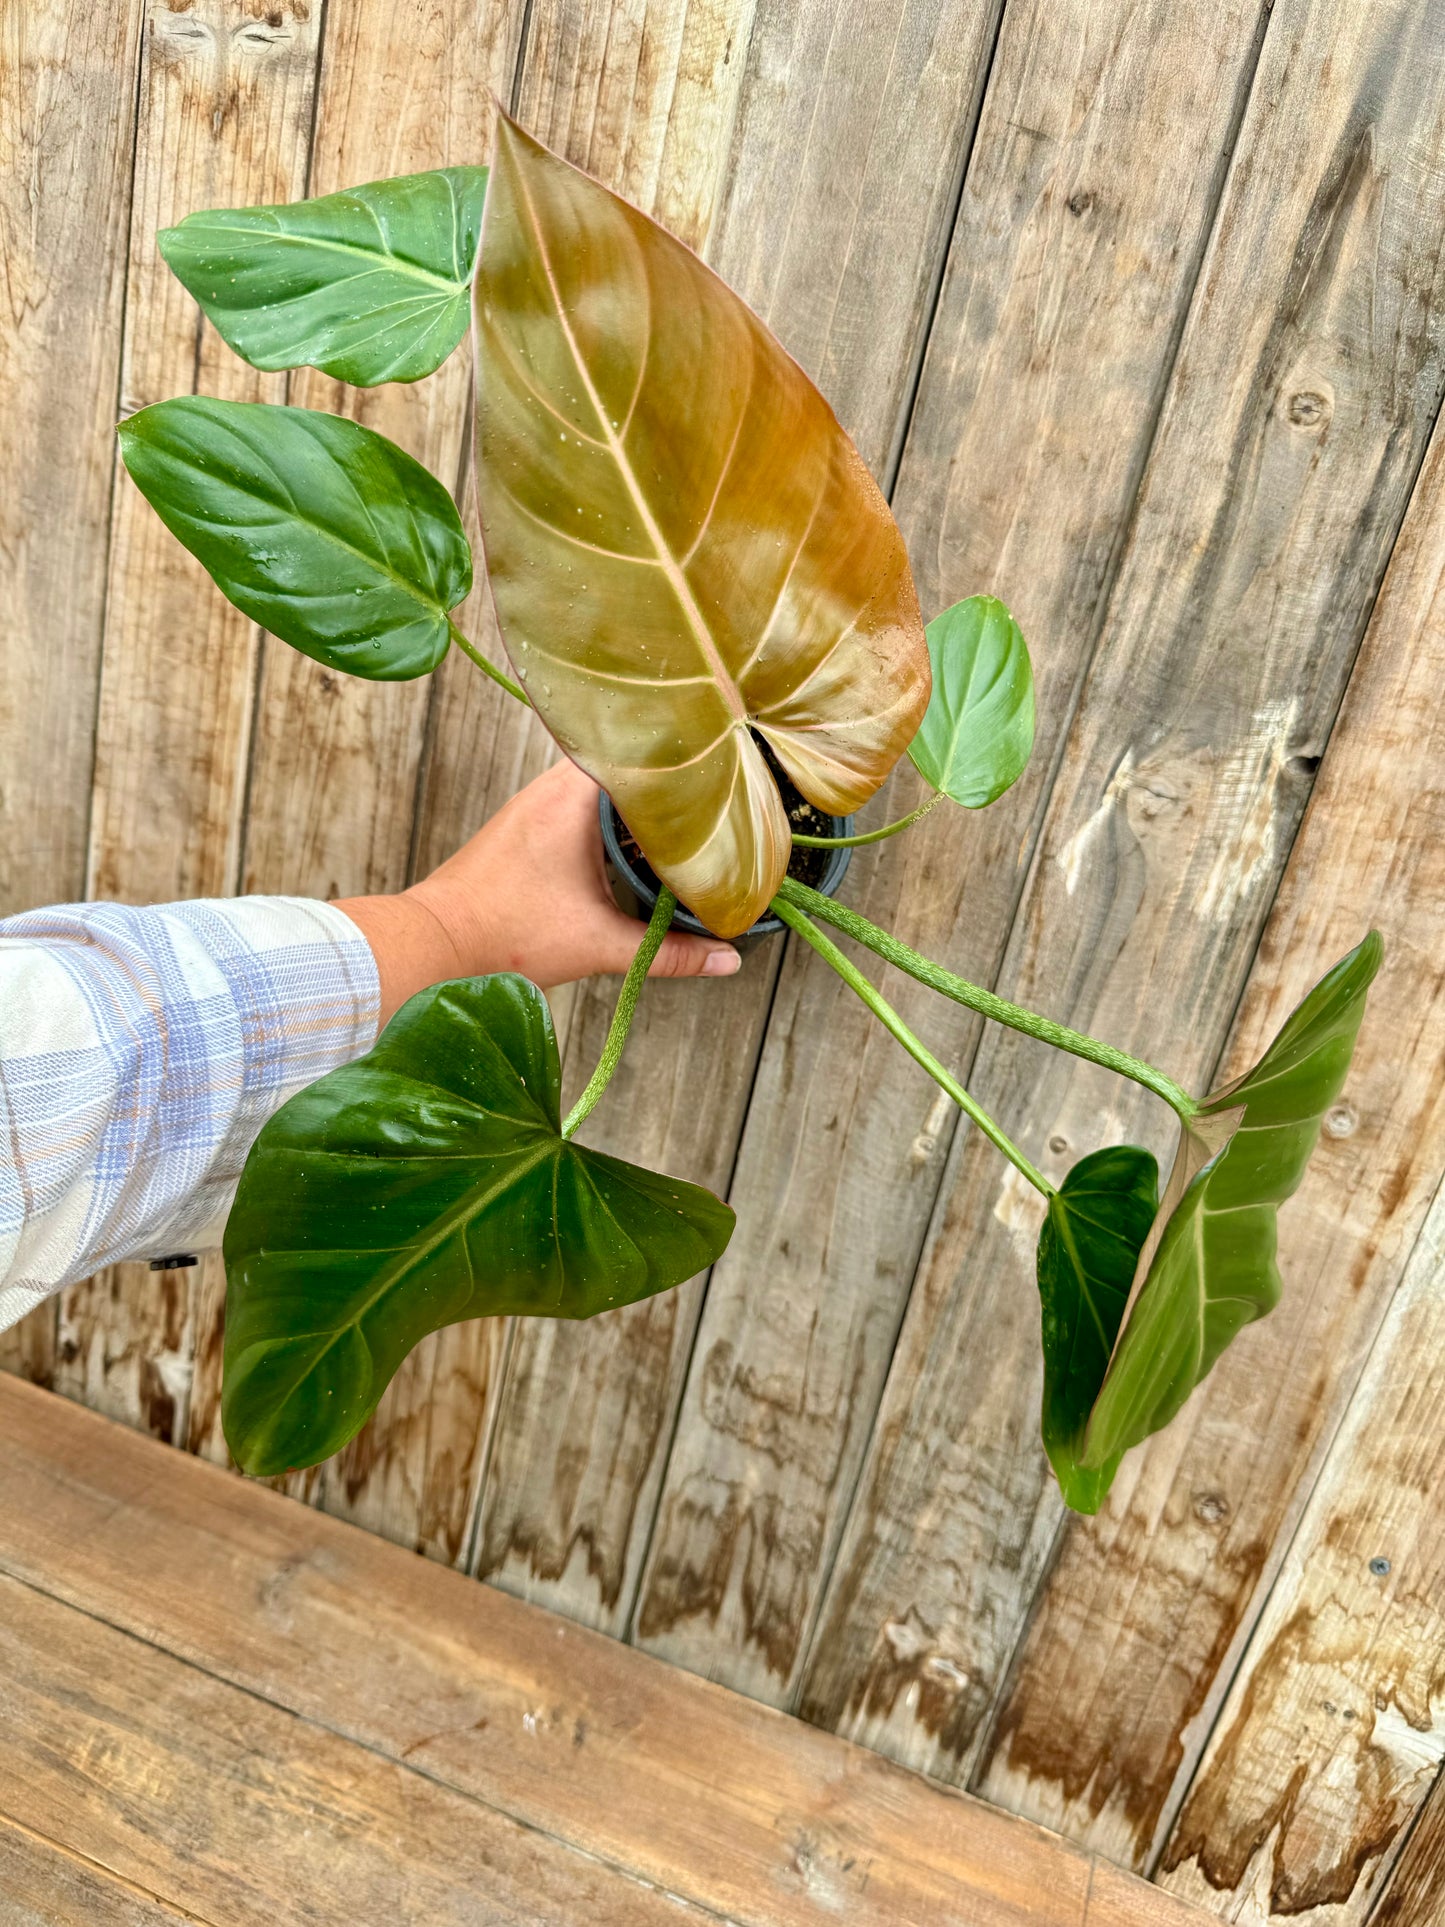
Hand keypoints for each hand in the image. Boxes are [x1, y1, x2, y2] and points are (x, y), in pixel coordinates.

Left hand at [335, 760, 741, 1025]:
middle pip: (634, 768)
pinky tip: (643, 845)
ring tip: (695, 825)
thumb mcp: (600, 945)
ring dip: (645, 806)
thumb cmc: (508, 936)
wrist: (434, 943)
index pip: (649, 755)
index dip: (694, 766)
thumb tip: (730, 961)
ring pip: (609, 787)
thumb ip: (670, 953)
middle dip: (676, 790)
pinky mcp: (529, 821)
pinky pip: (585, 804)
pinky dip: (617, 820)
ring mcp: (539, 800)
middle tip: (725, 807)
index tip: (732, 781)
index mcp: (576, 795)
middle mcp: (556, 784)